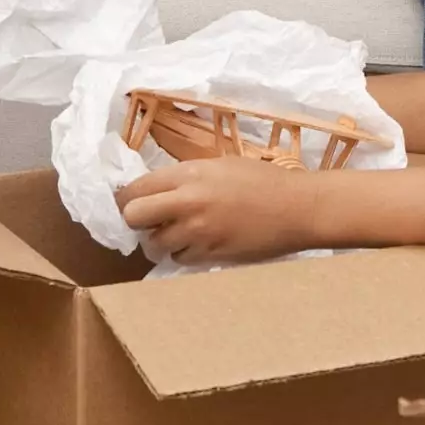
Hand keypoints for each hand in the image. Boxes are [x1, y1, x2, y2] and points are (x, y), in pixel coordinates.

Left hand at [116, 157, 321, 267]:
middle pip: (133, 216)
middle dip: (136, 219)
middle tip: (149, 220)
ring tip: (180, 232)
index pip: (135, 188)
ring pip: (154, 244)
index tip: (130, 201)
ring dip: (161, 239)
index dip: (127, 197)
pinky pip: (179, 258)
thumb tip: (157, 191)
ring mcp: (198, 232)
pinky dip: (183, 253)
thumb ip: (186, 177)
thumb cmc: (263, 180)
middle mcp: (187, 202)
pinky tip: (200, 243)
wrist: (298, 208)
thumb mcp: (221, 165)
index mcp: (189, 174)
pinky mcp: (209, 255)